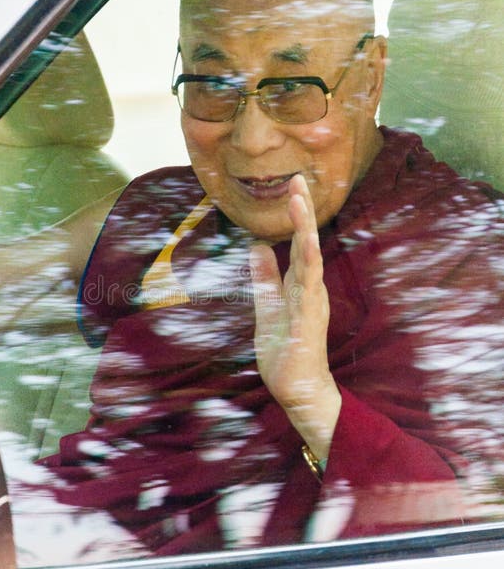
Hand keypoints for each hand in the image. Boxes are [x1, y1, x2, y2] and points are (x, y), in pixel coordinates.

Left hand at [249, 174, 340, 460]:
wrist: (299, 388)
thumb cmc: (287, 350)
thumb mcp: (268, 305)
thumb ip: (265, 277)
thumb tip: (256, 245)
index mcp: (301, 284)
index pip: (298, 242)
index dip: (295, 215)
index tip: (292, 185)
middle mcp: (310, 288)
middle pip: (307, 242)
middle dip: (302, 211)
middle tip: (298, 179)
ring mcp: (311, 302)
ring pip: (309, 259)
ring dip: (305, 229)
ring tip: (300, 201)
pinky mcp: (308, 319)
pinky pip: (308, 288)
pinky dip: (308, 265)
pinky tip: (307, 245)